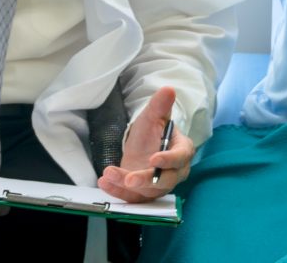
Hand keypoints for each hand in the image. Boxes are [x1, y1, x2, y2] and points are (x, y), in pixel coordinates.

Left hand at [97, 86, 193, 201]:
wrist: (140, 148)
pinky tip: (104, 182)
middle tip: (129, 178)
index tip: (153, 158)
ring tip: (108, 174)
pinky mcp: (145, 195)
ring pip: (146, 191)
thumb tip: (169, 89)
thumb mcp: (152, 117)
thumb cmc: (151, 132)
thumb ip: (160, 105)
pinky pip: (132, 198)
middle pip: (165, 181)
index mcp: (182, 151)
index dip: (168, 160)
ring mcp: (160, 186)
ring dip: (125, 186)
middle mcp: (174, 172)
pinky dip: (117, 192)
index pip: (180, 157)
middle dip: (145, 180)